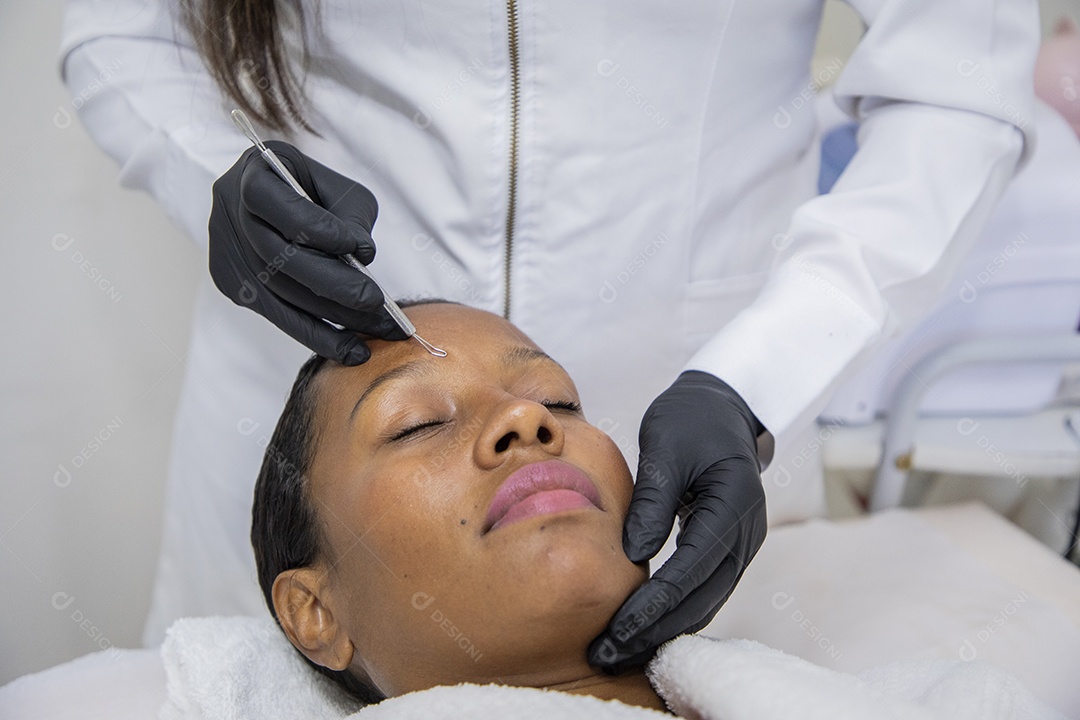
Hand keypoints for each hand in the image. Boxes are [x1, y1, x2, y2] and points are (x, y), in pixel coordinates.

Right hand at [208, 140, 406, 364]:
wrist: (275, 197)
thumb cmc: (313, 189)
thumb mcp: (339, 188)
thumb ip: (352, 217)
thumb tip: (363, 256)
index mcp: (252, 176)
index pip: (275, 204)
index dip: (316, 230)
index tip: (358, 249)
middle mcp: (229, 216)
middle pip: (278, 259)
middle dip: (334, 286)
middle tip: (378, 305)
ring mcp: (226, 255)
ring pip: (280, 294)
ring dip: (333, 319)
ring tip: (378, 332)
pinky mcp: (234, 287)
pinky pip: (279, 316)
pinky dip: (317, 335)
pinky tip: (351, 348)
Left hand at [589, 371, 766, 671]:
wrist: (722, 407)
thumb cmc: (690, 419)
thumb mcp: (664, 447)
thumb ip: (652, 501)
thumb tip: (633, 555)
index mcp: (733, 505)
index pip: (690, 570)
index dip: (653, 607)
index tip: (616, 631)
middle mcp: (745, 534)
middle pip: (701, 600)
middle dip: (654, 633)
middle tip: (606, 656)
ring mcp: (742, 545)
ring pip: (705, 604)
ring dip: (662, 632)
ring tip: (615, 653)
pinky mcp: (728, 549)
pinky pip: (704, 592)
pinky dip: (674, 615)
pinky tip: (640, 631)